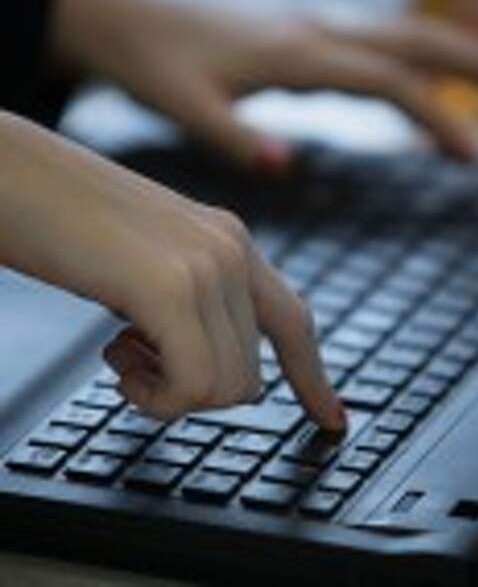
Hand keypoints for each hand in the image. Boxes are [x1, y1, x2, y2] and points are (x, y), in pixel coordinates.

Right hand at [0, 112, 345, 429]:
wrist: (8, 172)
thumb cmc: (66, 219)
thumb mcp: (150, 262)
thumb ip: (190, 304)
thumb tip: (206, 366)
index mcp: (230, 241)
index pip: (296, 322)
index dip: (315, 378)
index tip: (333, 418)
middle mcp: (231, 250)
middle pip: (252, 375)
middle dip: (196, 390)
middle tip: (137, 359)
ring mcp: (208, 266)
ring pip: (226, 389)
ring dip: (169, 392)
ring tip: (122, 350)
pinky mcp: (171, 286)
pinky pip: (194, 387)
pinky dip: (153, 397)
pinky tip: (117, 357)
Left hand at [50, 0, 477, 170]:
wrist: (118, 18)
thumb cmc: (151, 65)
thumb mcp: (186, 107)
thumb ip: (236, 138)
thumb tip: (288, 165)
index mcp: (296, 55)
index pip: (389, 84)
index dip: (437, 116)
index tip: (475, 155)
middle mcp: (314, 33)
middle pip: (416, 42)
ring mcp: (311, 31)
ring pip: (403, 37)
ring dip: (460, 55)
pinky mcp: (302, 39)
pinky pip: (374, 47)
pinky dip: (415, 61)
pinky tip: (430, 78)